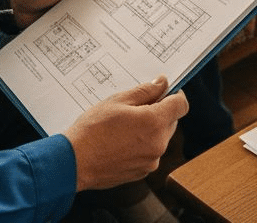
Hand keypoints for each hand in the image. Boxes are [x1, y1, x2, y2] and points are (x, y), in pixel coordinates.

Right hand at [65, 76, 188, 190]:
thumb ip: (145, 92)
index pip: (181, 105)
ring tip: (124, 127)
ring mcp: (151, 161)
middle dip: (159, 112)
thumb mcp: (117, 101)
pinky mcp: (142, 172)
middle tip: (135, 108)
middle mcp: (158, 144)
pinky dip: (142, 145)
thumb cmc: (92, 130)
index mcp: (154, 122)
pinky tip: (121, 142)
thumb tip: (162, 83)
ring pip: (161, 138)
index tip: (164, 92)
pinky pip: (150, 153)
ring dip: (151, 129)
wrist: (74, 162)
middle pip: (172, 121)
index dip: (174, 95)